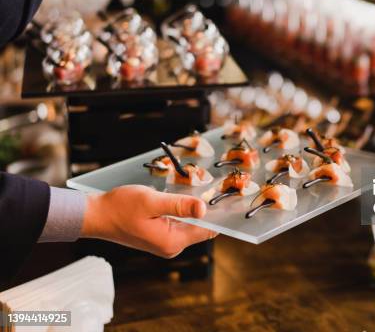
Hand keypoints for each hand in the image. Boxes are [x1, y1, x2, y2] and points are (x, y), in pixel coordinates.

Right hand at [81, 185, 216, 257]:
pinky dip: (183, 211)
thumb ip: (178, 206)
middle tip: (209, 185)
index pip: (207, 230)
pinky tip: (180, 197)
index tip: (222, 196)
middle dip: (205, 209)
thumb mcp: (151, 202)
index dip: (217, 214)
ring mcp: (166, 243)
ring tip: (196, 188)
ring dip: (193, 209)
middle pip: (201, 228)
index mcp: (172, 241)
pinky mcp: (160, 237)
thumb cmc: (120, 207)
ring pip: (191, 224)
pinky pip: (180, 224)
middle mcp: (172, 246)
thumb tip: (203, 209)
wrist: (96, 215)